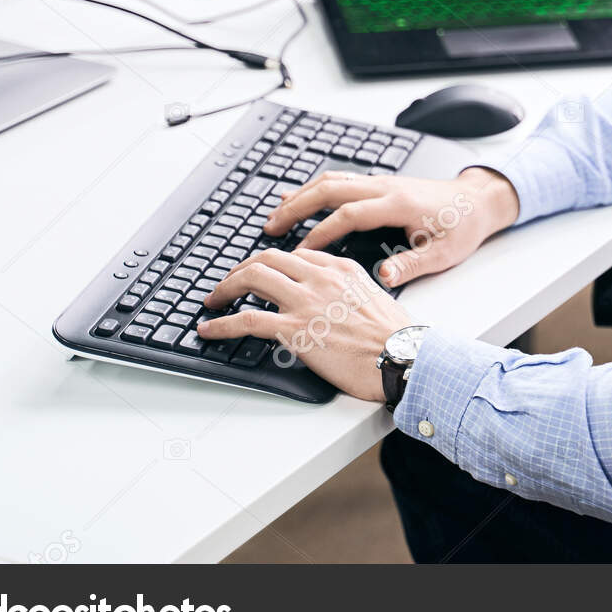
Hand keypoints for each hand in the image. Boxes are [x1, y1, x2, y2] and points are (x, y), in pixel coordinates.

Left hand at [198, 248, 409, 401]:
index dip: (271, 263)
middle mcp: (320, 278)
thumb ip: (350, 291)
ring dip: (225, 288)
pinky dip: (221, 324)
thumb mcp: (376, 298)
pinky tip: (209, 330)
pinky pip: (246, 320)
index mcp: (341, 269)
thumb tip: (335, 303)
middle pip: (267, 258)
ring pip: (251, 278)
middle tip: (229, 283)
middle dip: (241, 269)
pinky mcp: (294, 330)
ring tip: (213, 300)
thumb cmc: (396, 337)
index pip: (296, 255)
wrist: (401, 357)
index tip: (261, 273)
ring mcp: (305, 302)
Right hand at [265, 166, 519, 286]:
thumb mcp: (443, 253)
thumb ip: (412, 264)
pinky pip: (340, 180)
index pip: (349, 215)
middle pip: (330, 190)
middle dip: (297, 208)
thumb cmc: (462, 227)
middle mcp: (386, 187)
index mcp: (399, 204)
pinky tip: (298, 198)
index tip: (299, 253)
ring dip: (301, 196)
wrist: (478, 201)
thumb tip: (384, 277)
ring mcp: (381, 182)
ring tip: (275, 214)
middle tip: (269, 228)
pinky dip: (315, 188)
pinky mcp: (380, 183)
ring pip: (332, 180)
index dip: (321, 233)